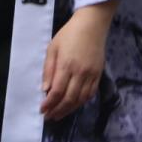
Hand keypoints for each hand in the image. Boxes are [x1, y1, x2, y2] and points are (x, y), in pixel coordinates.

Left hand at [41, 4, 113, 120]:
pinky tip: (74, 105)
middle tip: (49, 117)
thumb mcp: (53, 48)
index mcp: (66, 65)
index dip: (49, 104)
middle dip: (57, 110)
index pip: (57, 91)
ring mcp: (91, 75)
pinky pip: (90, 94)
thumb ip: (48, 69)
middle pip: (69, 99)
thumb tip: (45, 89)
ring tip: (59, 114)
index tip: (42, 110)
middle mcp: (80, 72)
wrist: (92, 24)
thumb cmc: (69, 34)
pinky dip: (81, 102)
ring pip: (80, 99)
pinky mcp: (98, 74)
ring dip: (69, 110)